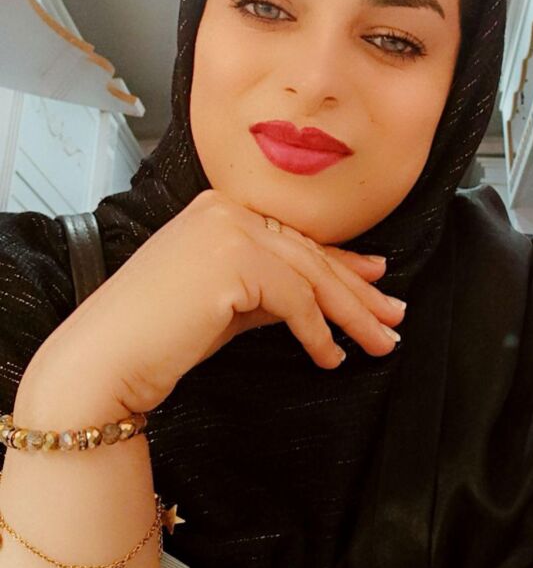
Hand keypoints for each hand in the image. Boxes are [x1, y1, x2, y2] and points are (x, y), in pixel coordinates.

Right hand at [31, 189, 405, 416]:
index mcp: (222, 210)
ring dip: (350, 315)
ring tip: (379, 343)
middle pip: (309, 255)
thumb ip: (271, 289)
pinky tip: (329, 357)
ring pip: (310, 275)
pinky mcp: (232, 261)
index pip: (295, 239)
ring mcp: (229, 230)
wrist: (105, 357)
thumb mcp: (228, 302)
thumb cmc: (159, 334)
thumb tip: (322, 300)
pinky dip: (317, 333)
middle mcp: (227, 210)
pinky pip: (293, 300)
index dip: (341, 262)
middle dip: (357, 292)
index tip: (376, 279)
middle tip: (392, 319)